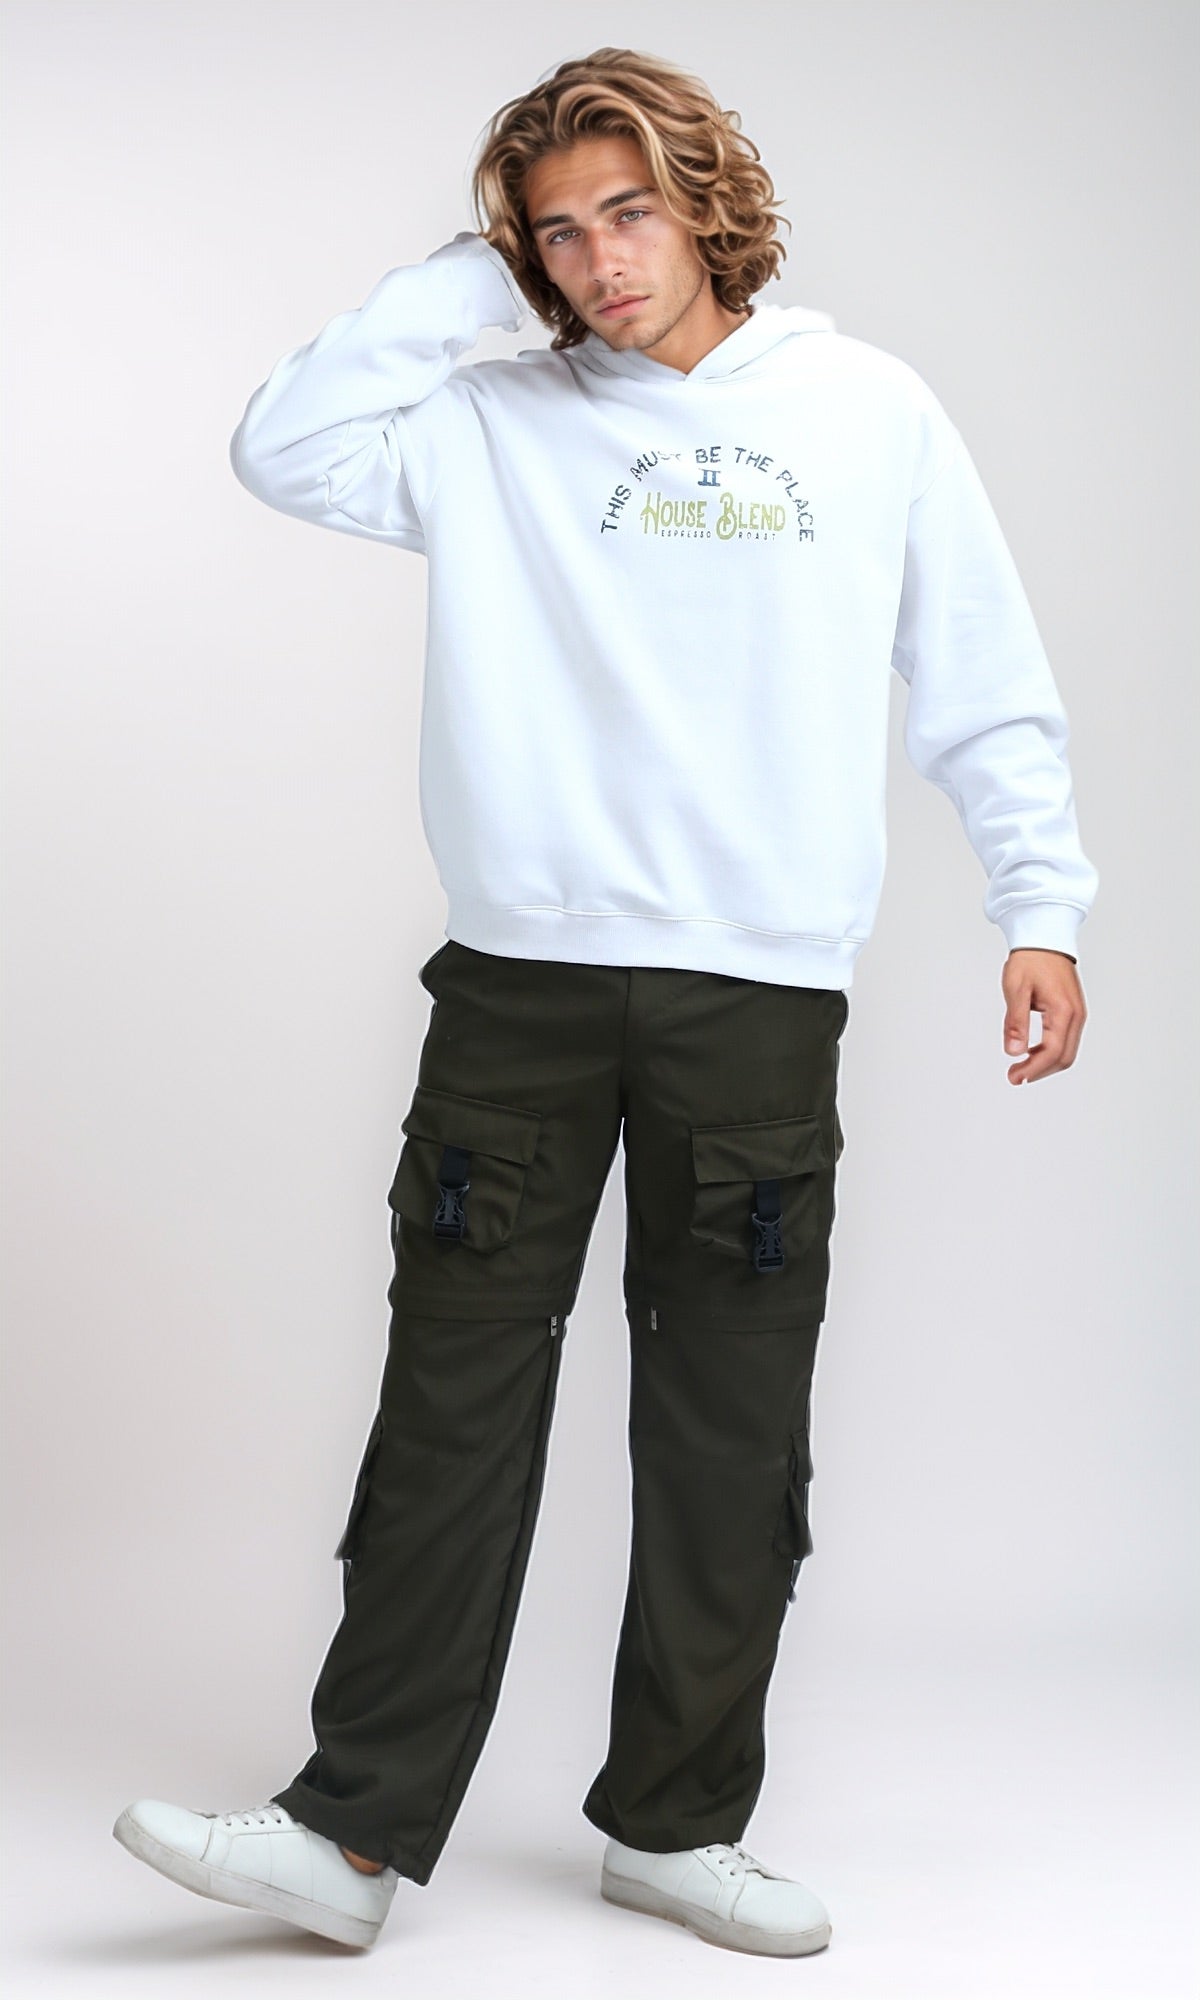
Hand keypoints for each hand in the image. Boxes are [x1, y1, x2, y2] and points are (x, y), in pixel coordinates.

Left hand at [1002, 949, 1087, 1084]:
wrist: (1044, 938)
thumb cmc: (1030, 959)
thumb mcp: (1016, 989)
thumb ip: (1016, 1022)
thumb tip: (1014, 1051)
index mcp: (1064, 1011)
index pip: (1052, 1052)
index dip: (1033, 1069)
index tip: (1015, 1077)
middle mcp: (1076, 1015)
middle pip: (1064, 1057)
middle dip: (1039, 1071)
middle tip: (1015, 1076)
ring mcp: (1077, 1014)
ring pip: (1066, 1051)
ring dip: (1045, 1064)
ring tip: (1020, 1067)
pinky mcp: (1073, 1011)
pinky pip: (1065, 1040)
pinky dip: (1050, 1051)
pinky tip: (1031, 1052)